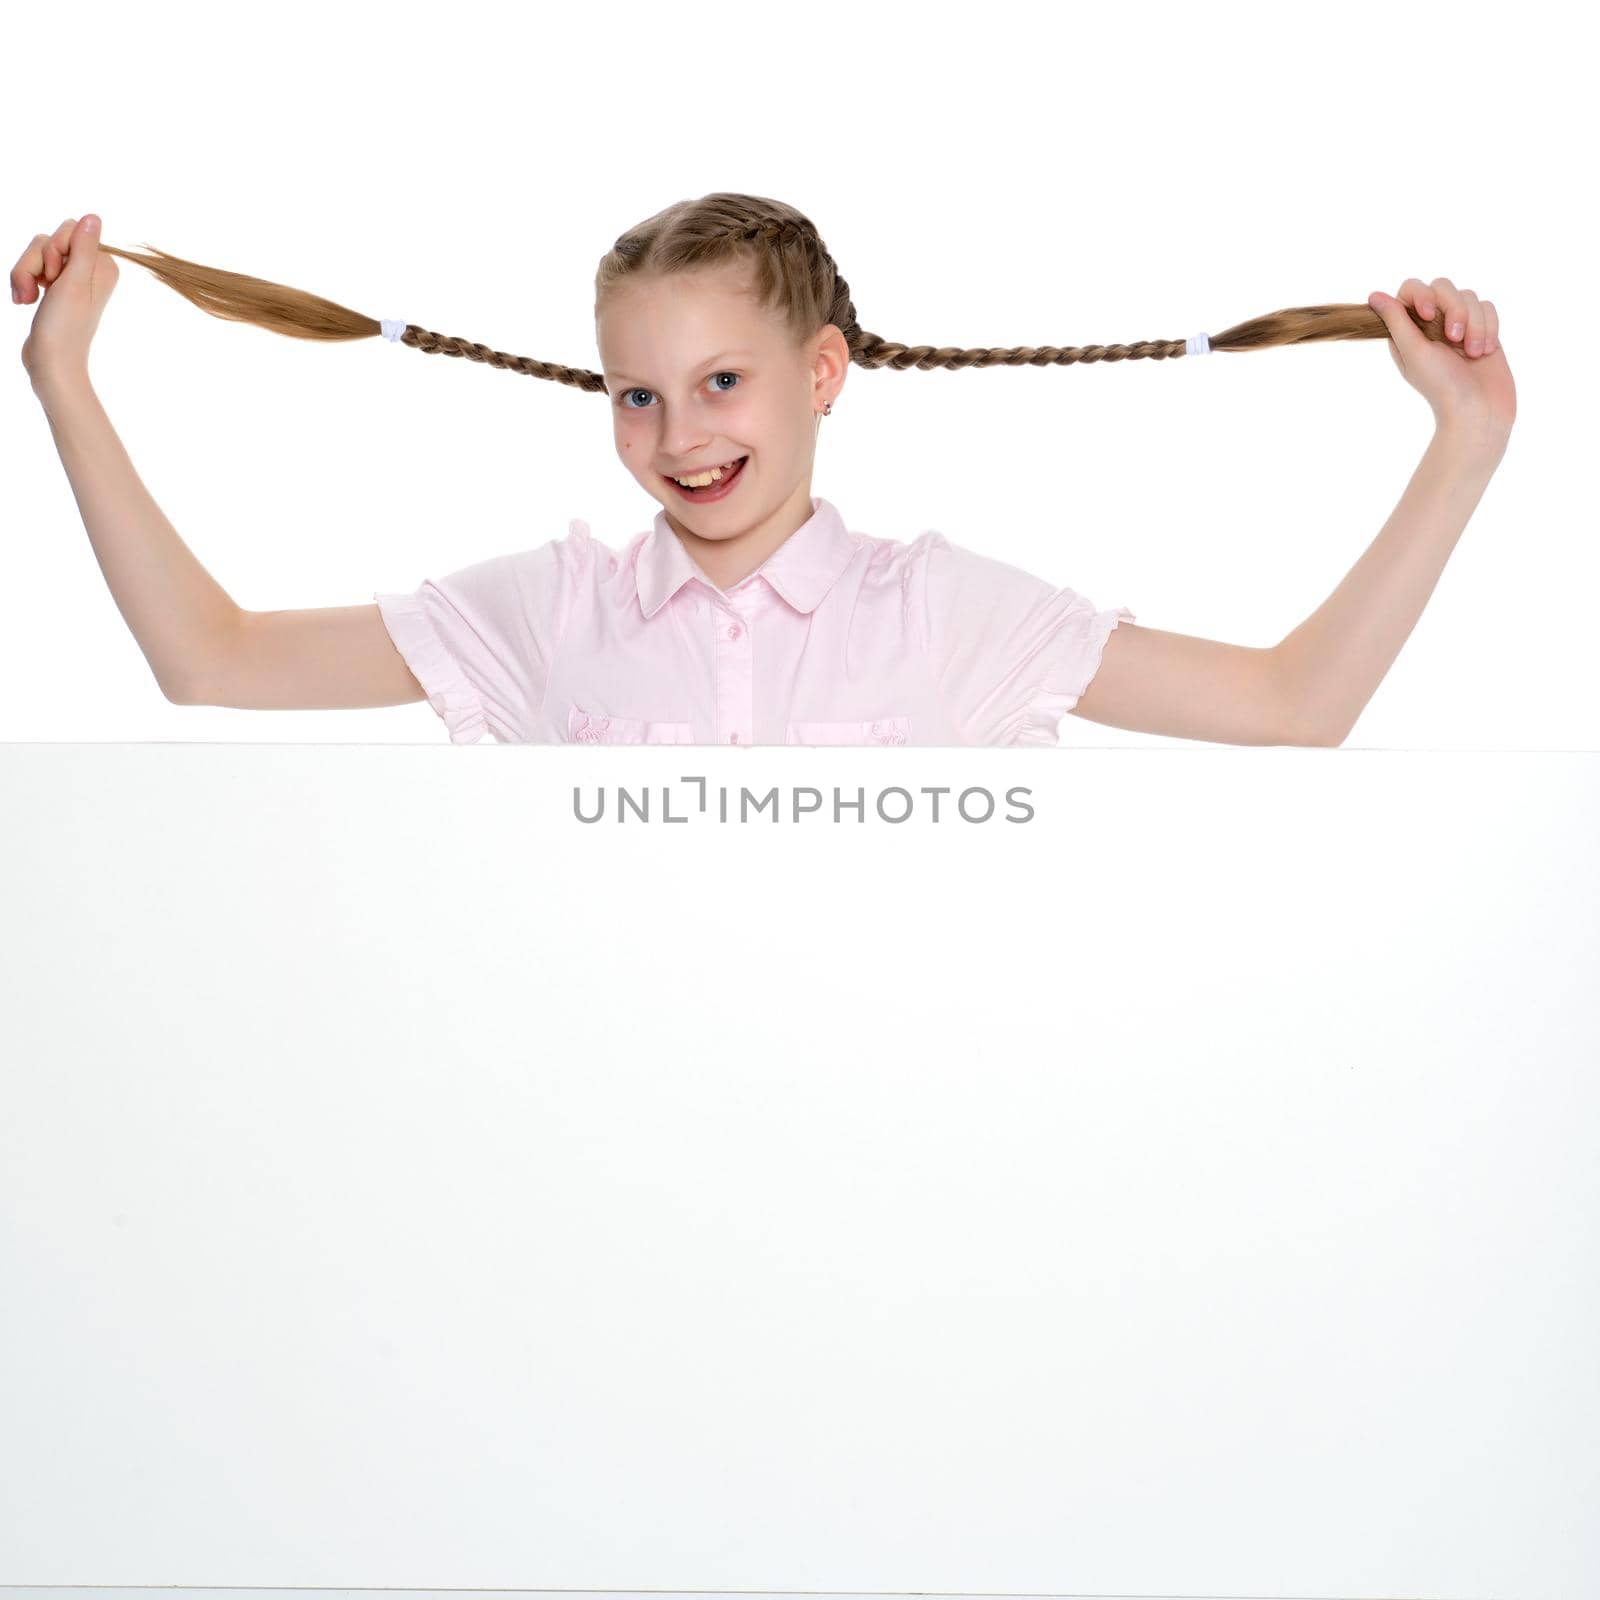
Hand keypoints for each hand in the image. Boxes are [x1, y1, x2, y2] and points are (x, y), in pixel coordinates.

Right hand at [13, 214, 118, 389]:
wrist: (51, 362)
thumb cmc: (64, 327)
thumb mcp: (73, 284)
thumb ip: (83, 249)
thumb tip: (93, 217)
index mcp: (103, 266)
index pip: (69, 229)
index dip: (54, 248)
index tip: (57, 276)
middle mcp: (90, 269)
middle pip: (48, 239)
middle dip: (35, 262)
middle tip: (42, 289)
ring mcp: (70, 278)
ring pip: (35, 253)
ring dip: (24, 274)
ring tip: (27, 300)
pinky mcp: (53, 287)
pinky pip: (30, 268)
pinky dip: (22, 282)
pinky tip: (23, 301)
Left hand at [1368, 276, 1514, 443]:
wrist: (1479, 409)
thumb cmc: (1441, 386)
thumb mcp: (1414, 352)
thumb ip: (1396, 322)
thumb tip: (1374, 296)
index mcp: (1409, 330)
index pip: (1411, 289)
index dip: (1421, 295)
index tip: (1427, 315)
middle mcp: (1432, 324)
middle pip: (1443, 286)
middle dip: (1453, 309)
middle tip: (1454, 339)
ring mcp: (1458, 325)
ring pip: (1469, 296)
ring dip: (1474, 323)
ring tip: (1473, 352)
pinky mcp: (1482, 328)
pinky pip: (1488, 307)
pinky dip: (1489, 327)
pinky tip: (1485, 351)